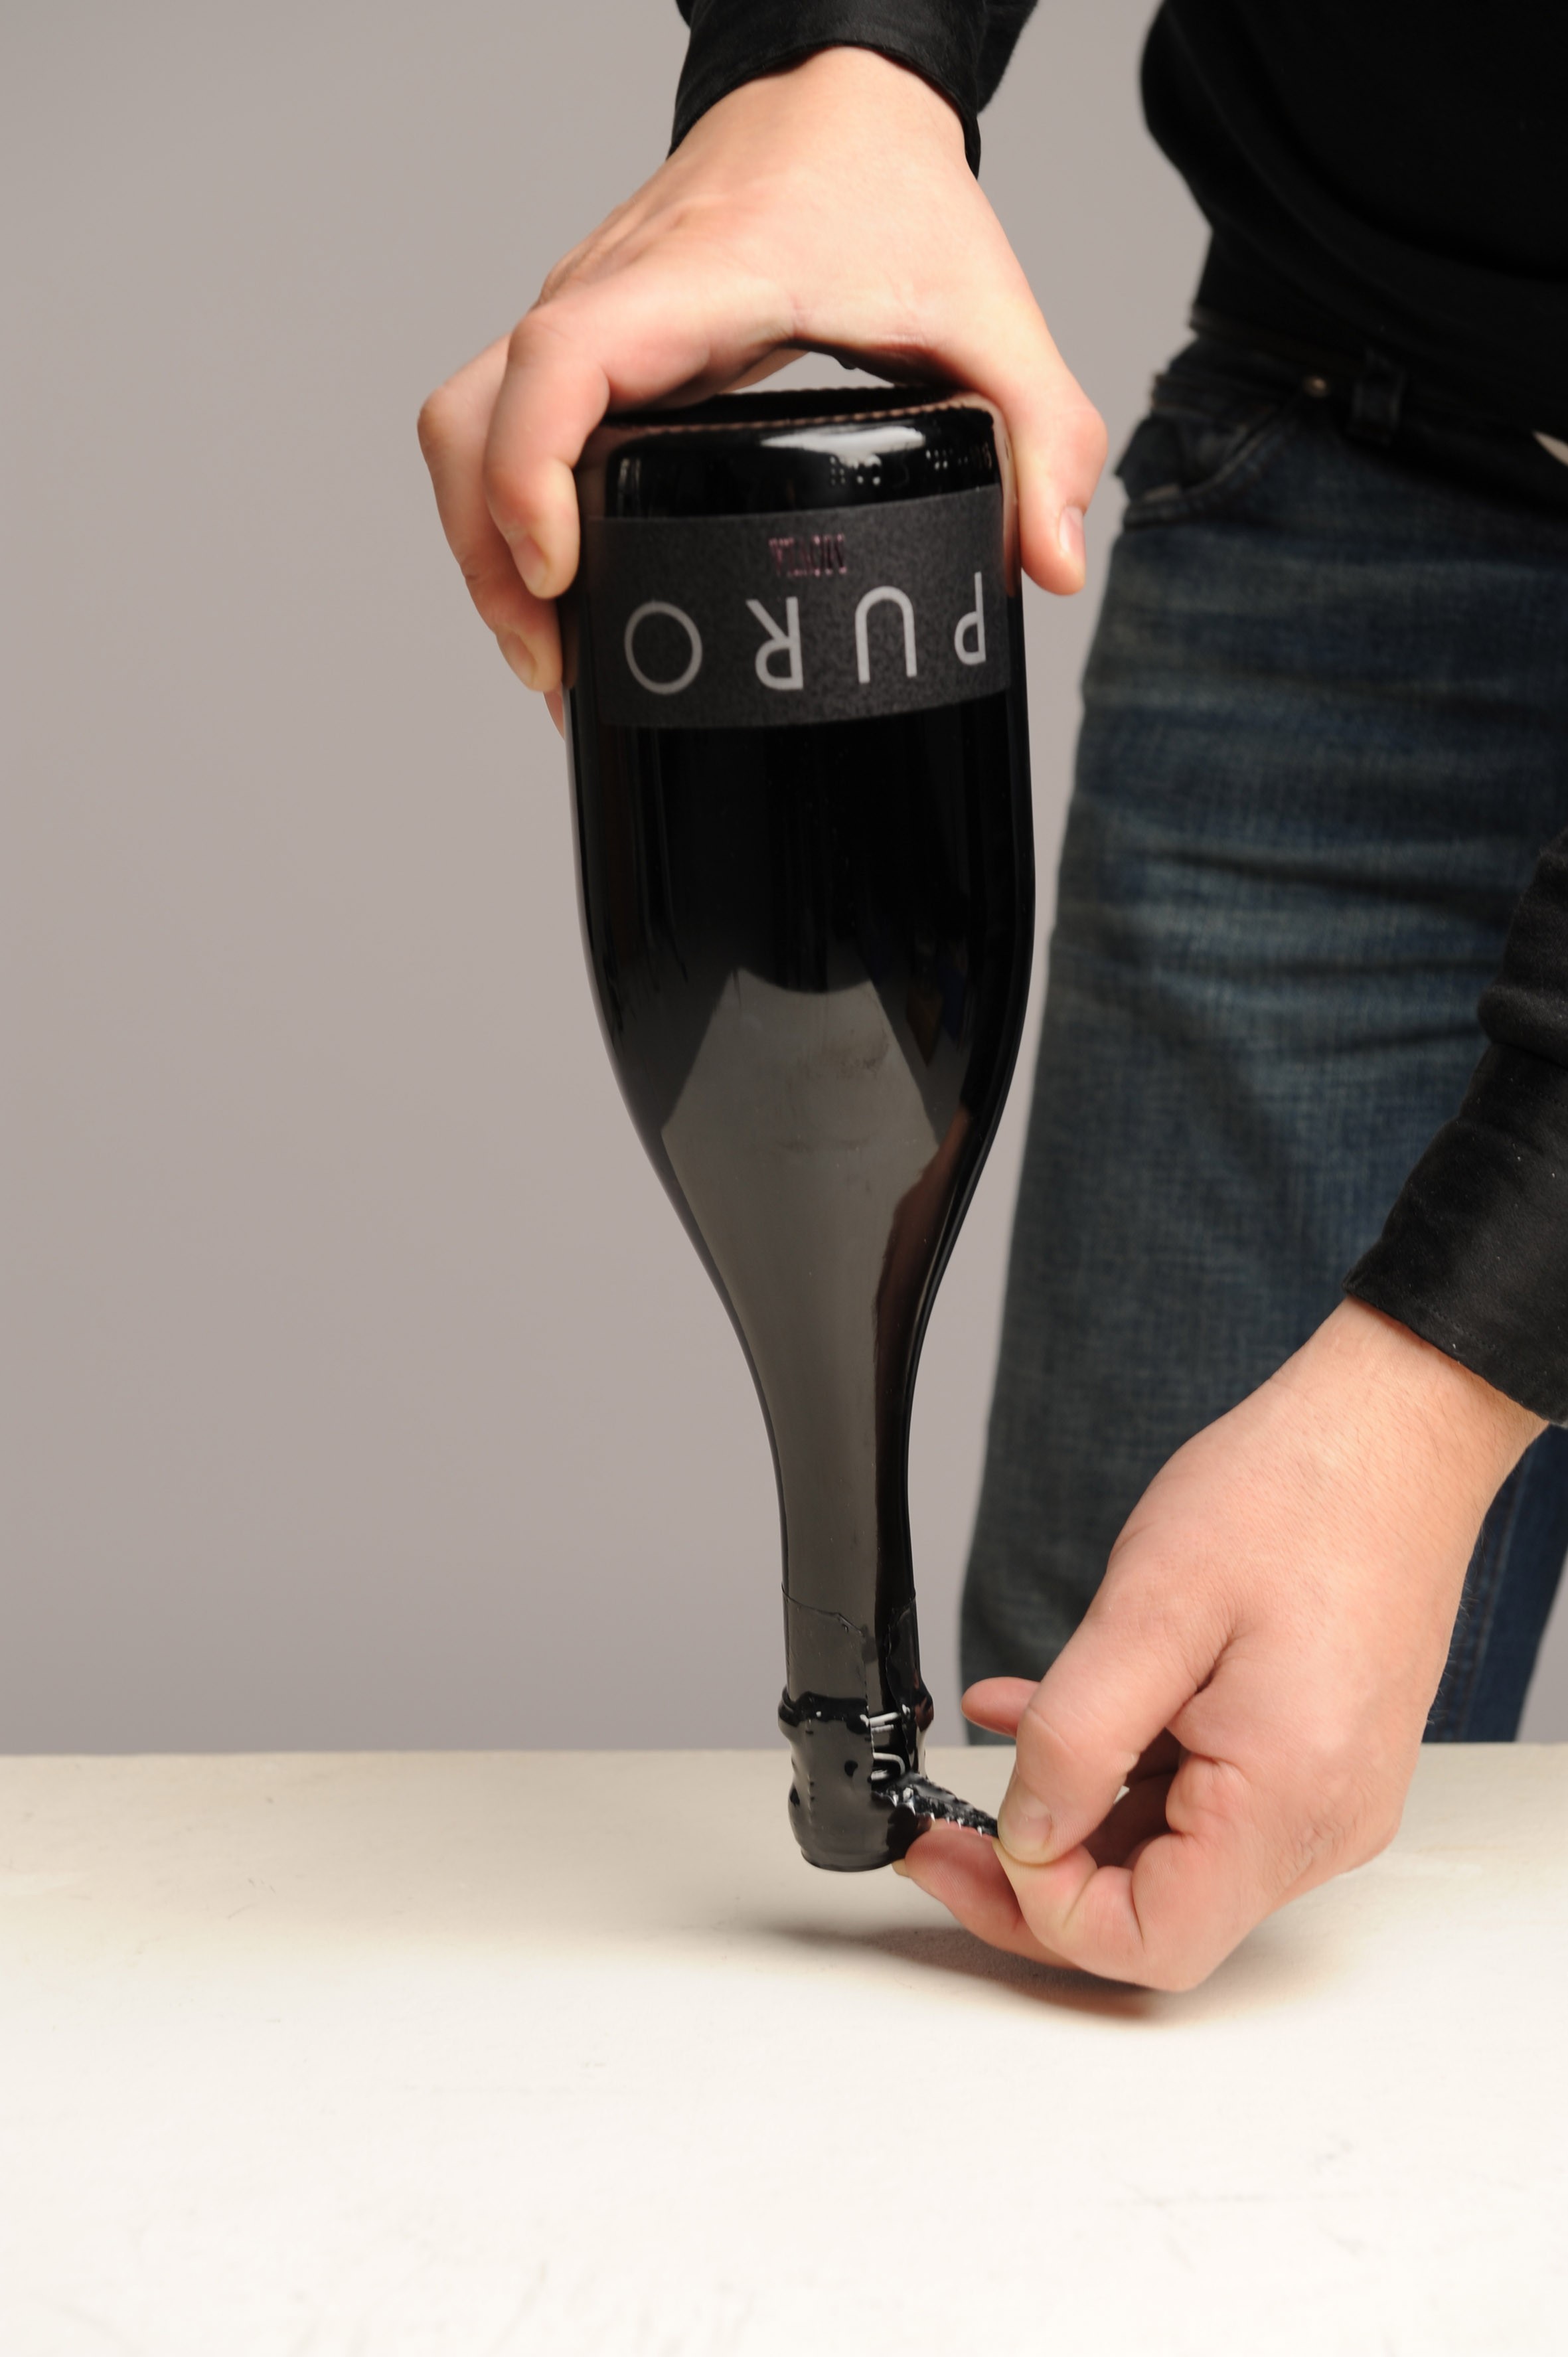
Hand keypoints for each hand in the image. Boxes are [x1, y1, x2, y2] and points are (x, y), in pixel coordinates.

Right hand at [416, 46, 1105, 725]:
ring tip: (552, 656)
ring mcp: (582, 315)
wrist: (837, 101)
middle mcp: (608, 295)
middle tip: (558, 666)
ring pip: (466, 424)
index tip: (562, 572)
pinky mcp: (582, 341)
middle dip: (489, 555)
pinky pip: (499, 423)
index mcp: (690, 284)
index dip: (529, 472)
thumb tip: (1047, 562)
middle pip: (472, 417)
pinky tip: (559, 592)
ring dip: (482, 544)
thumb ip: (1042, 433)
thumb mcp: (989, 313)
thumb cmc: (893, 197)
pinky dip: (503, 509)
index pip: (558, 364)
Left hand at [900, 1299, 1542, 1988]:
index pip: (1152, 1940)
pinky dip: (1120, 1773)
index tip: (971, 1842)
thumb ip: (1077, 1735)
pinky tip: (1057, 1713)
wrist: (1390, 1433)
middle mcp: (1319, 1820)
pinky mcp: (1309, 1759)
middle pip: (1158, 1915)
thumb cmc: (1298, 1495)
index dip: (1044, 1910)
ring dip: (1072, 1817)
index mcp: (1288, 1797)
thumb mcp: (1151, 1608)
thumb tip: (1024, 1831)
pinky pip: (1199, 1802)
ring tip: (991, 1747)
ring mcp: (1321, 1794)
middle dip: (1040, 1880)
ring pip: (1170, 1859)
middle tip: (947, 1833)